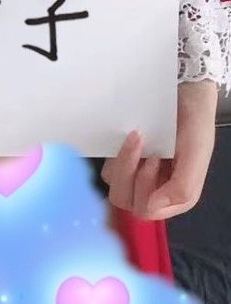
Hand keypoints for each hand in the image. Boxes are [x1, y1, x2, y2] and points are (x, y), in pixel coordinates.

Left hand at [101, 81, 217, 219]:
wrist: (184, 94)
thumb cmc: (193, 124)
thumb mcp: (195, 155)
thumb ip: (181, 187)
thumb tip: (150, 208)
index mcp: (175, 198)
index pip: (146, 209)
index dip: (145, 185)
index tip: (155, 157)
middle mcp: (154, 192)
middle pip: (125, 200)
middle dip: (130, 172)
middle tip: (144, 144)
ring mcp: (136, 177)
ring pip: (114, 185)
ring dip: (123, 161)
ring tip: (138, 138)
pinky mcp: (124, 162)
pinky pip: (109, 169)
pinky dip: (116, 154)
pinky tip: (130, 137)